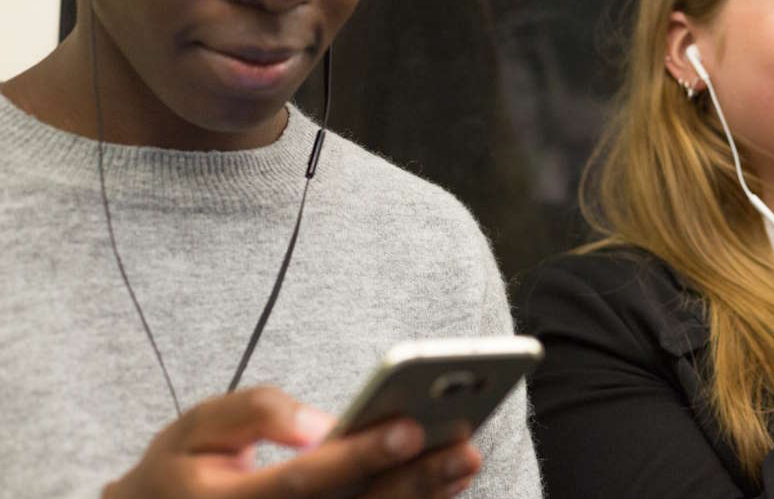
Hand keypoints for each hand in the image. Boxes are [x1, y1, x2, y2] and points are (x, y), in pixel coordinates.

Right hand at [103, 387, 481, 498]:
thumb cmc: (182, 472)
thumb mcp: (197, 428)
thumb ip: (255, 414)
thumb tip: (318, 424)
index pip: (302, 483)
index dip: (357, 456)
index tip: (408, 427)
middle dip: (411, 481)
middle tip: (462, 447)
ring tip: (463, 461)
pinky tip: (442, 485)